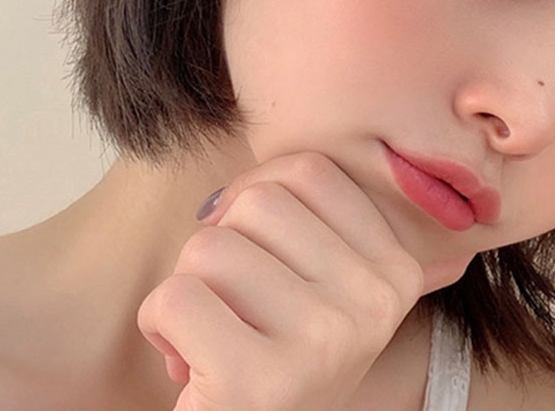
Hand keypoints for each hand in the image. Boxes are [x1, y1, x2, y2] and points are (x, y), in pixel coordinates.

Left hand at [137, 151, 424, 410]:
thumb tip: (236, 189)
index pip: (310, 171)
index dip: (258, 187)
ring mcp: (321, 341)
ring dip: (188, 284)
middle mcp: (371, 303)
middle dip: (223, 240)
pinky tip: (185, 357)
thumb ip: (314, 223)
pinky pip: (176, 297)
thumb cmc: (282, 357)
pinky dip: (159, 322)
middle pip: (258, 202)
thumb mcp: (327, 289)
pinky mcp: (256, 382)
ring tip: (212, 329)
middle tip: (233, 298)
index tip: (246, 233)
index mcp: (395, 268)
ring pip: (210, 246)